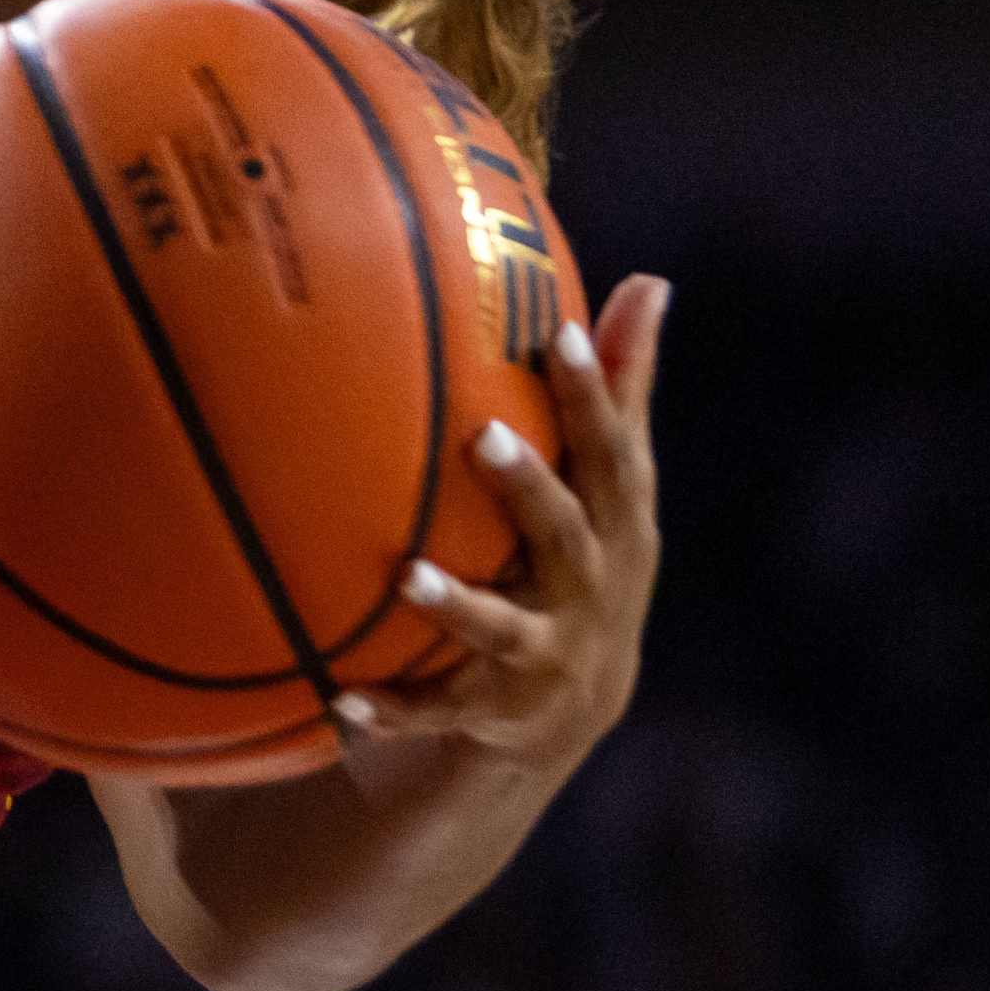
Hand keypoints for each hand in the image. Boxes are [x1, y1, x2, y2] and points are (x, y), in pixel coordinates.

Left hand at [339, 274, 669, 768]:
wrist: (573, 706)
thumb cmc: (588, 554)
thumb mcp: (610, 484)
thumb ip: (620, 388)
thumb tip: (652, 281)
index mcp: (616, 527)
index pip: (610, 453)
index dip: (592, 397)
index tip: (559, 336)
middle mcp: (588, 590)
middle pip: (566, 535)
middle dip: (531, 490)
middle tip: (485, 439)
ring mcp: (543, 654)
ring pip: (502, 631)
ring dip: (458, 606)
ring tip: (409, 578)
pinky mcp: (491, 707)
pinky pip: (435, 709)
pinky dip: (391, 708)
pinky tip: (337, 699)